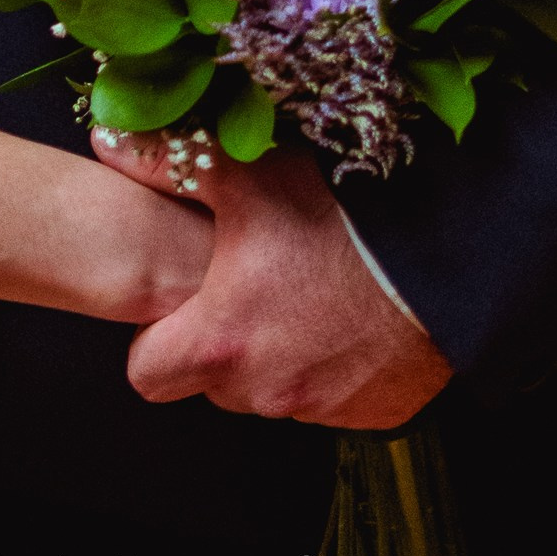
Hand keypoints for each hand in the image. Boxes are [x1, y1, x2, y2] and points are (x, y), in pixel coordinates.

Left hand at [93, 127, 453, 427]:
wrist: (448, 256)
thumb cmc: (345, 217)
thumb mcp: (249, 174)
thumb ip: (169, 162)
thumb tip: (108, 140)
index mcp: (224, 342)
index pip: (147, 375)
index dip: (156, 337)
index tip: (179, 302)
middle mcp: (267, 392)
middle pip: (212, 384)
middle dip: (221, 343)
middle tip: (247, 283)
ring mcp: (322, 411)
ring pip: (271, 393)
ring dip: (277, 354)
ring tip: (302, 288)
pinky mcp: (373, 415)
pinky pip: (331, 400)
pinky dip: (330, 366)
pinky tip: (346, 313)